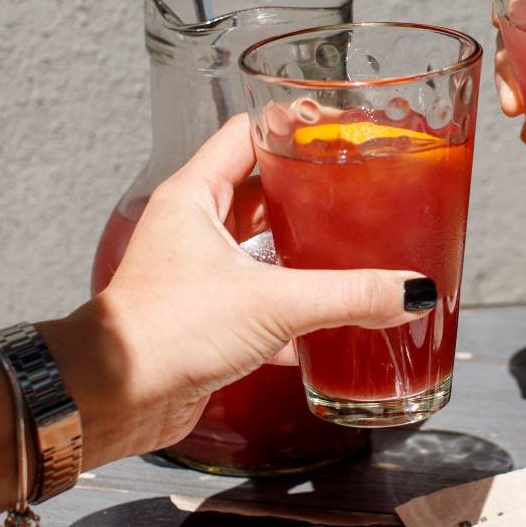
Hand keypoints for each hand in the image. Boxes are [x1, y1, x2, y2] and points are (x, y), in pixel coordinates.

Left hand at [45, 115, 431, 467]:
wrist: (116, 399)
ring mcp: (198, 276)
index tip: (340, 132)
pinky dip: (294, 312)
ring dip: (304, 254)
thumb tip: (409, 292)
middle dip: (310, 194)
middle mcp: (193, 230)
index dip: (293, 127)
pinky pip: (260, 303)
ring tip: (355, 250)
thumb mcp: (272, 302)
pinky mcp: (207, 321)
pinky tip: (330, 326)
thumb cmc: (165, 331)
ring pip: (262, 250)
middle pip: (261, 192)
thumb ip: (347, 295)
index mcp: (195, 197)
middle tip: (360, 192)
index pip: (247, 136)